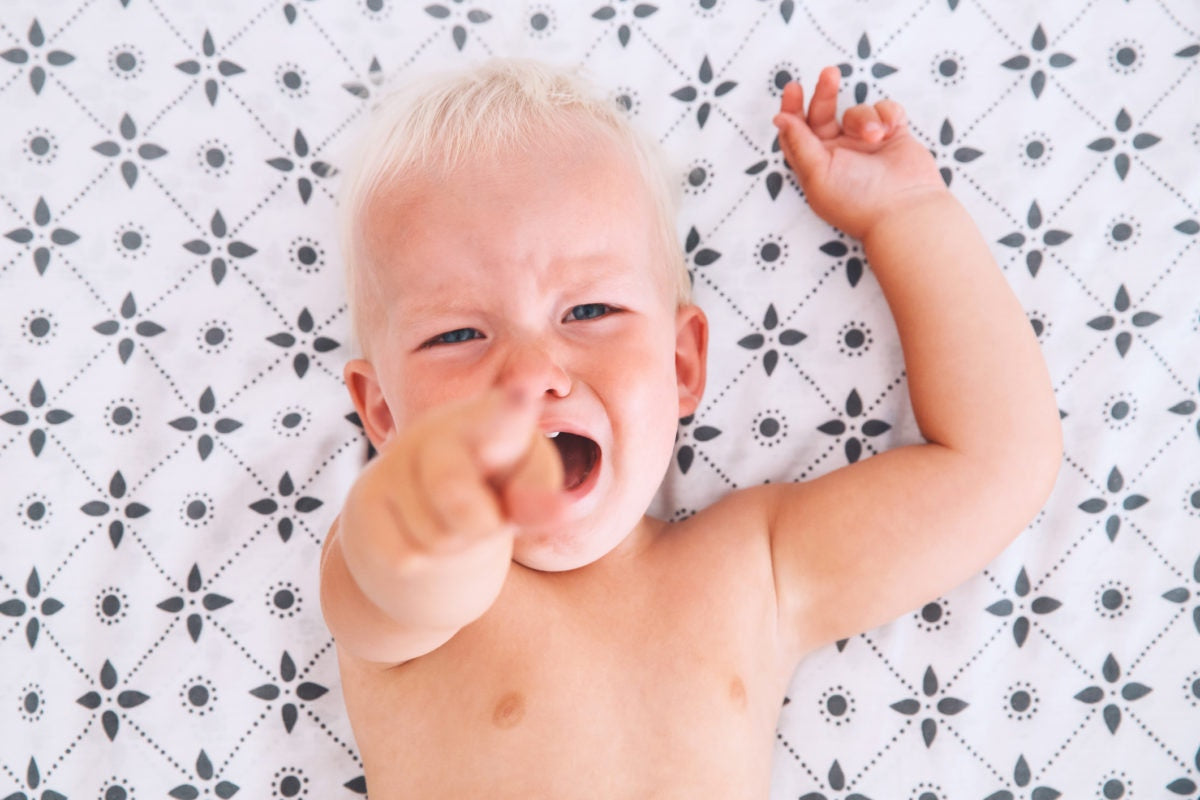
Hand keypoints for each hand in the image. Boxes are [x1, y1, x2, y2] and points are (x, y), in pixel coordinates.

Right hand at [357, 387, 565, 557]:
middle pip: (454, 491)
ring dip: (453, 547)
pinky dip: (424, 564)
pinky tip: (419, 539)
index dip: (511, 405)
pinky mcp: (364, 501)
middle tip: (484, 523)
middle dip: (476, 521)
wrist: (416, 524)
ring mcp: (394, 464)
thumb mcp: (520, 491)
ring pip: (435, 536)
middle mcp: (435, 432)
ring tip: (450, 526)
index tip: (523, 393)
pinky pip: (406, 558)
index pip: (501, 415)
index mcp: (488, 422)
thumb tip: (564, 511)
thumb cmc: (486, 496)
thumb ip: (538, 496)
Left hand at [773, 66, 945, 240]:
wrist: (905, 210)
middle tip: (829, 74)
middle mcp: (838, 153)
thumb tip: (779, 119)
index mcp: (815, 164)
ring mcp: (866, 144)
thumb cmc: (857, 199)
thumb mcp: (818, 173)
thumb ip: (799, 144)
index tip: (794, 87)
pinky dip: (888, 114)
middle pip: (823, 113)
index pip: (796, 131)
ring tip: (875, 137)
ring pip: (857, 111)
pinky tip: (892, 129)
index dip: (792, 109)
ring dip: (865, 118)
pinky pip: (886, 110)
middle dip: (825, 93)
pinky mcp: (893, 136)